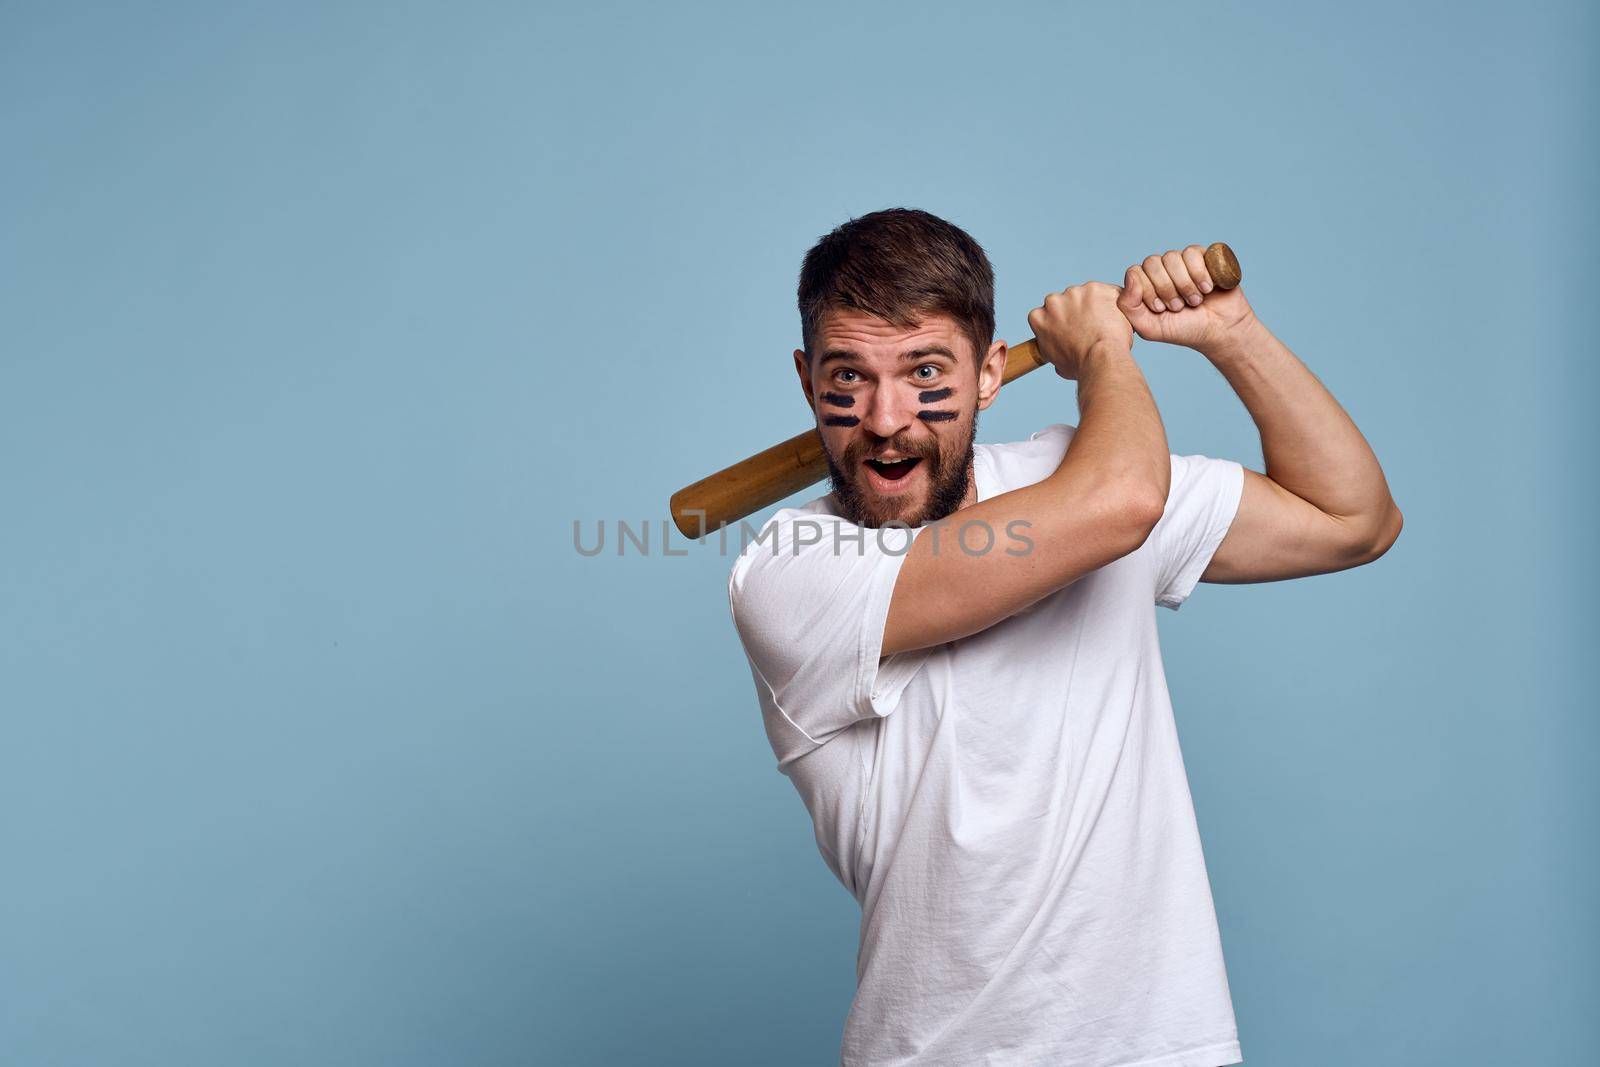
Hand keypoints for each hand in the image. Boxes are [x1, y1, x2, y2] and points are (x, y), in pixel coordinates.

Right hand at [1027, 282, 1132, 380]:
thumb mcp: (1057, 362)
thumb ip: (1055, 349)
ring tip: (1105, 326)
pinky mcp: (1095, 288)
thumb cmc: (1081, 365)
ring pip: (1087, 295)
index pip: (1047, 313)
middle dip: (1078, 311)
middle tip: (1091, 329)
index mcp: (1038, 317)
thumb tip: (1060, 356)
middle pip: (1066, 301)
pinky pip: (1108, 292)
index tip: (1072, 330)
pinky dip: (1115, 302)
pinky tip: (1117, 319)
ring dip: (1096, 305)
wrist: (1100, 358)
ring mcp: (1074, 292)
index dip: (1062, 321)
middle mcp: (1052, 301)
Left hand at [1117, 245, 1257, 353]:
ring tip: (1195, 301)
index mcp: (1145, 284)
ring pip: (1171, 257)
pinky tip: (1207, 288)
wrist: (1220, 330)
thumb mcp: (1149, 327)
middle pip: (1151, 262)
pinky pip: (1192, 252)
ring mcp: (1182, 262)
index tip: (1160, 309)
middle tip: (1179, 307)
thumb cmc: (1184, 330)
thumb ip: (1129, 306)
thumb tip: (1131, 275)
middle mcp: (1161, 270)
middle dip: (1166, 288)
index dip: (1148, 290)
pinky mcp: (1203, 256)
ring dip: (1184, 284)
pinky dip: (1199, 273)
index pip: (1135, 273)